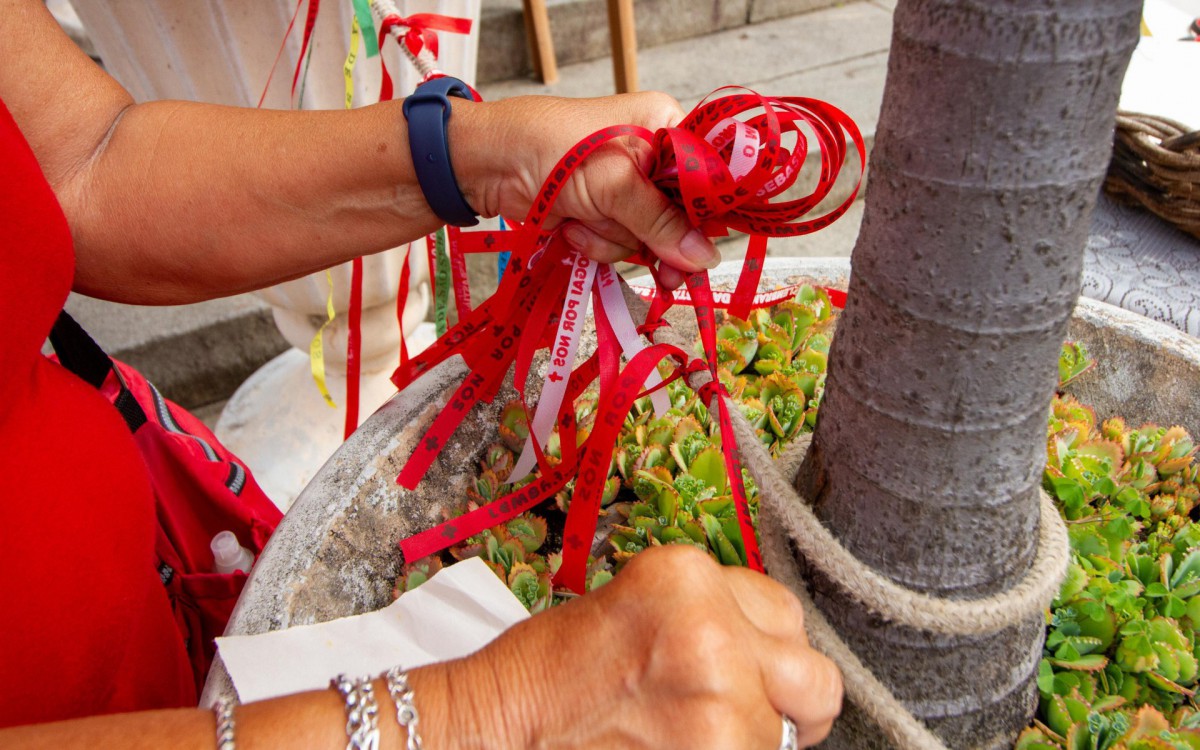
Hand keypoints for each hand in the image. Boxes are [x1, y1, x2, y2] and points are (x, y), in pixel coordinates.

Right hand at [439, 545, 841, 748]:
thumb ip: (712, 620)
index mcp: (688, 574)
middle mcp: (713, 626)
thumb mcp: (641, 612)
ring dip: (748, 742)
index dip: (763, 654)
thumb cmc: (549, 678)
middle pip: (814, 678)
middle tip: (731, 715)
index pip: (787, 615)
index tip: (737, 670)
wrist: (497, 727)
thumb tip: (775, 659)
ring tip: (677, 736)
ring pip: (788, 737)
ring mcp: (721, 695)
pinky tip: (668, 749)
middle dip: (785, 702)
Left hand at [452, 93, 721, 287]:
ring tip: (580, 220)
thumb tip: (705, 256)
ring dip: (612, 239)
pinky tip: (571, 229)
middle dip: (652, 237)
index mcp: (664, 125)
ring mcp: (625, 188)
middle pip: (679, 214)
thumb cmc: (548, 150)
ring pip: (647, 236)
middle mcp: (651, 156)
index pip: (706, 173)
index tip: (704, 246)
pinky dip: (594, 244)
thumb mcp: (612, 182)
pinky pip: (618, 244)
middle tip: (664, 273)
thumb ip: (659, 220)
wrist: (485, 165)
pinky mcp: (601, 212)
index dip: (706, 212)